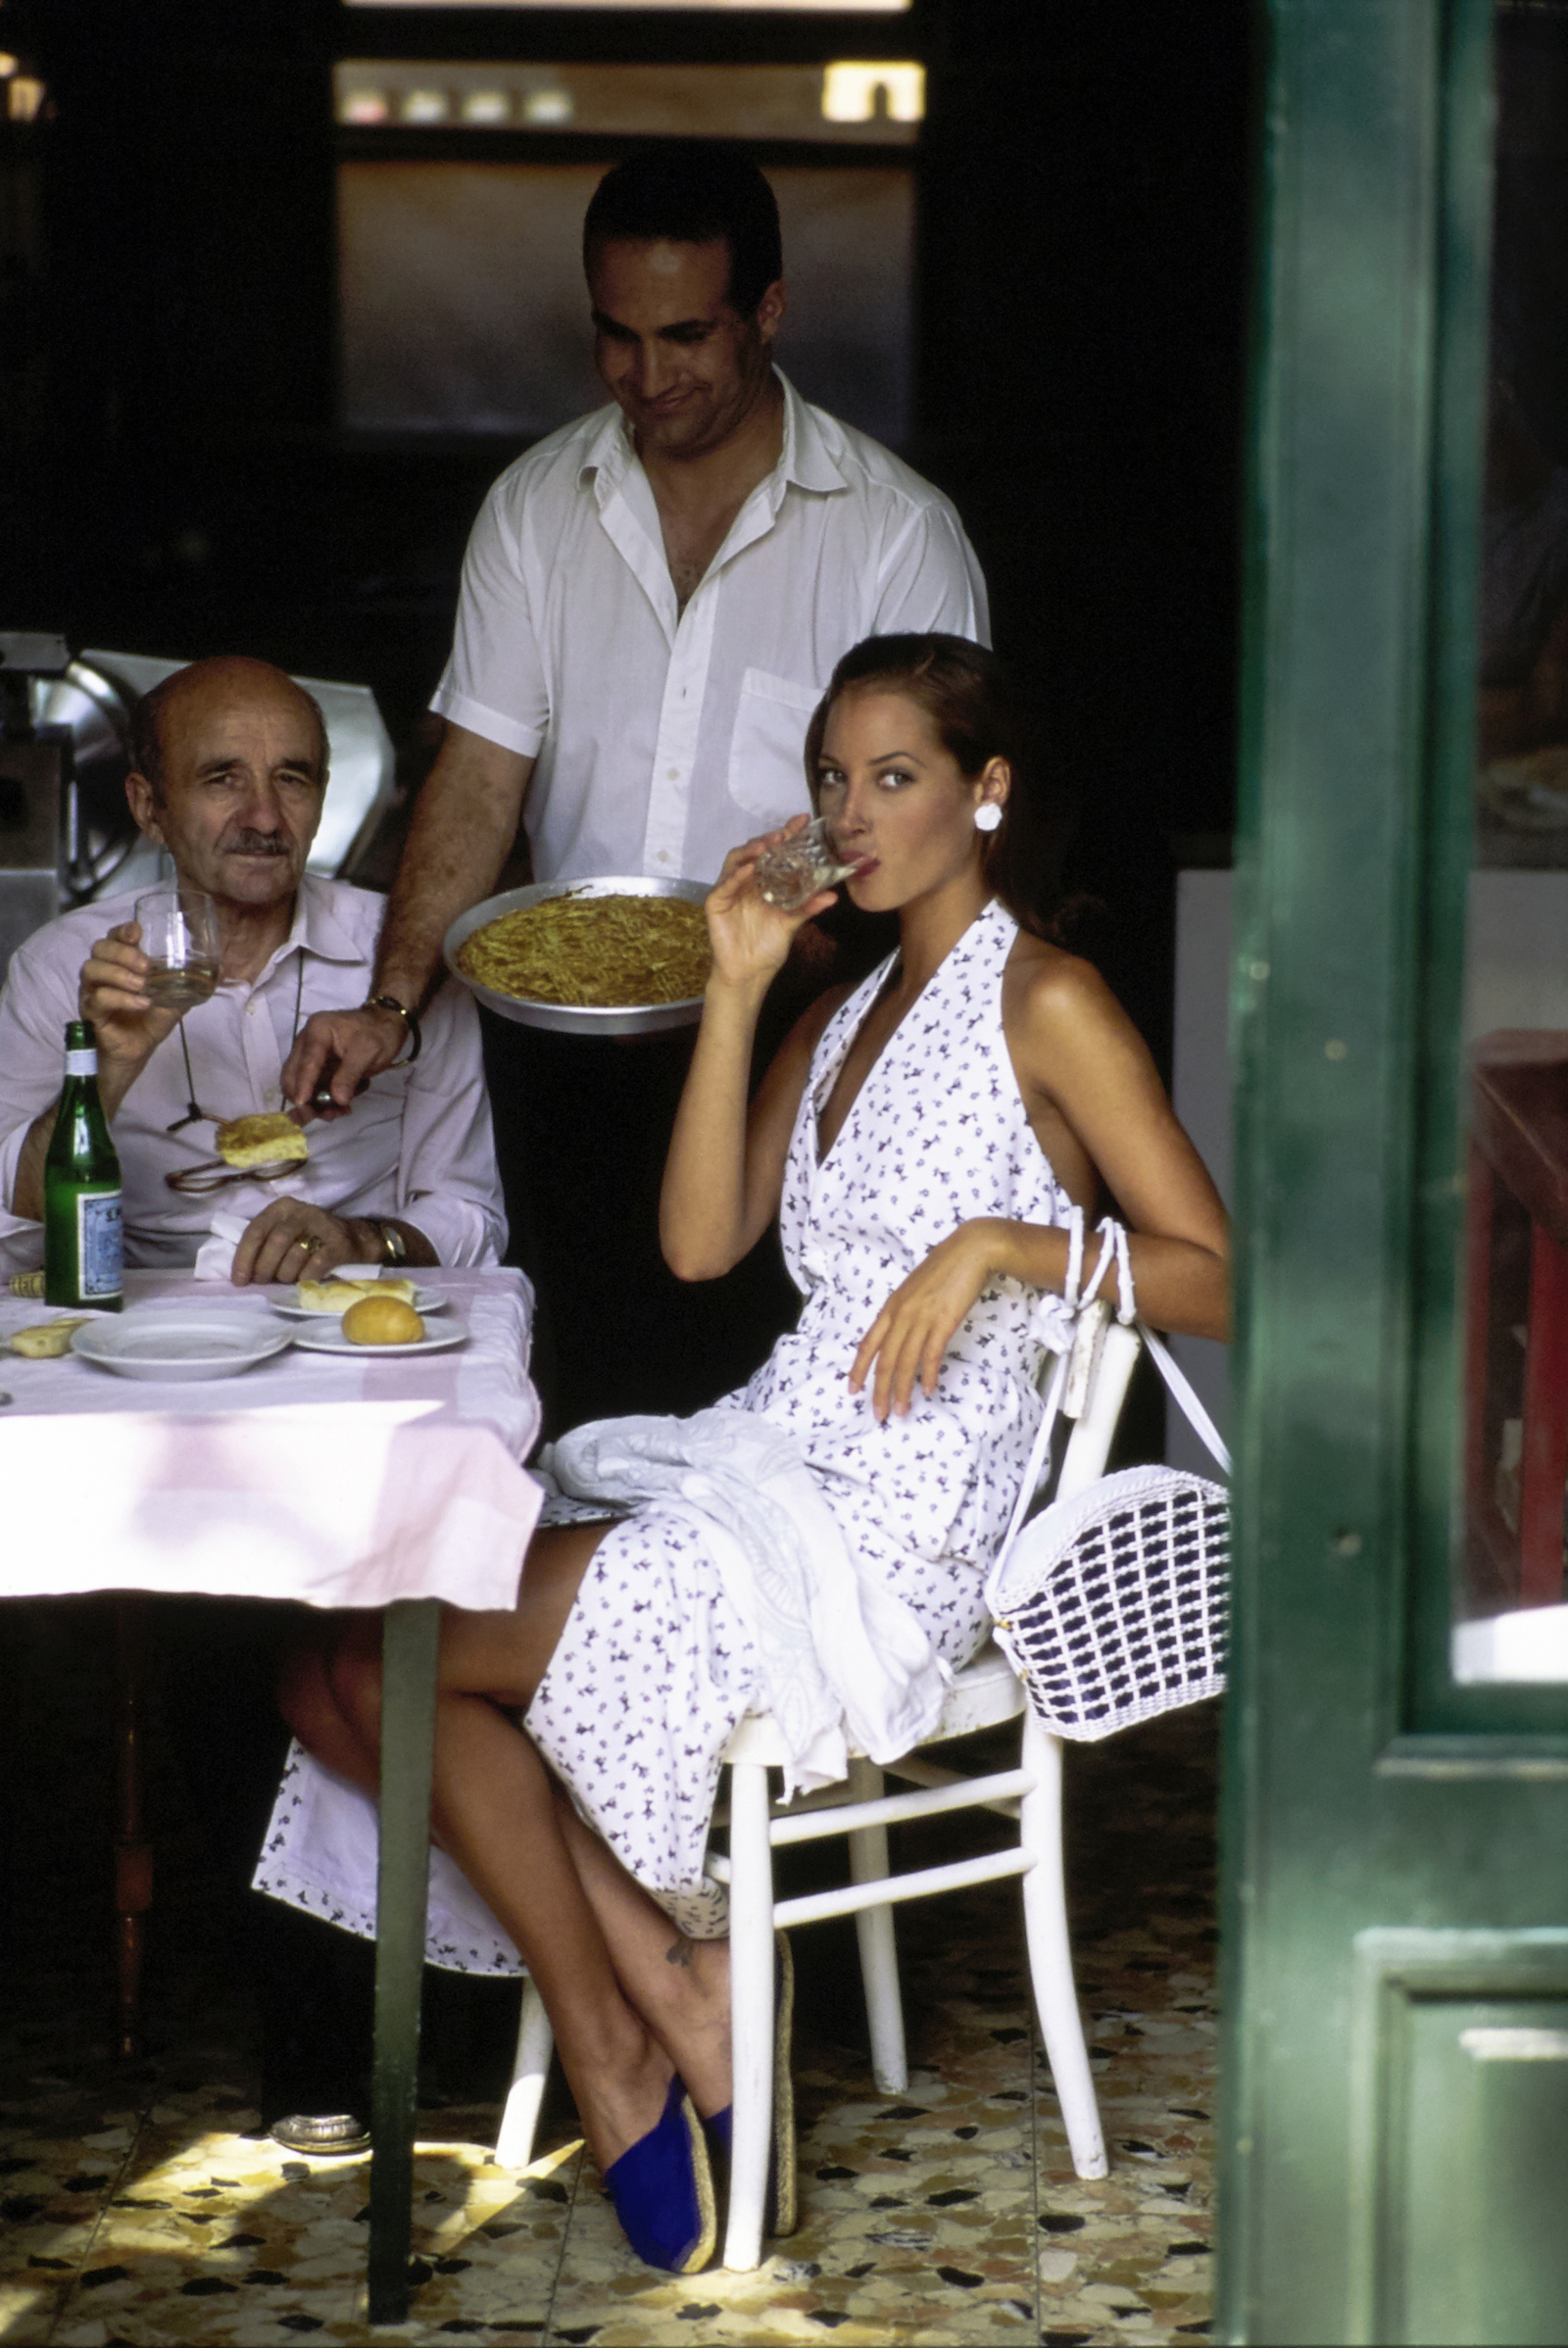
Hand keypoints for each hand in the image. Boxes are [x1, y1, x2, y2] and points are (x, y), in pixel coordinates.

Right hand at [77, 923, 183, 1103]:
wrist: (140, 1049)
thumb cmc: (151, 1019)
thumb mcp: (173, 998)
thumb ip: (186, 982)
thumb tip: (216, 970)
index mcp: (119, 961)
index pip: (114, 936)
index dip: (123, 930)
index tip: (138, 932)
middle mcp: (102, 971)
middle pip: (99, 947)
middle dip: (123, 952)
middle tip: (146, 966)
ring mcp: (92, 989)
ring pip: (92, 969)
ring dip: (118, 973)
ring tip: (142, 985)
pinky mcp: (91, 1010)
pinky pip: (97, 998)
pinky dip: (121, 998)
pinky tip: (141, 1003)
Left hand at [230, 1198, 366, 1286]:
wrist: (353, 1238)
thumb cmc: (309, 1239)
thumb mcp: (284, 1232)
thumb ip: (263, 1245)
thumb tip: (242, 1273)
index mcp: (281, 1208)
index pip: (255, 1230)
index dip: (244, 1257)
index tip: (240, 1280)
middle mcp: (301, 1212)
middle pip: (275, 1243)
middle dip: (264, 1268)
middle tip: (265, 1282)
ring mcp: (322, 1226)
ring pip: (294, 1254)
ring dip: (286, 1274)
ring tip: (287, 1279)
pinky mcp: (339, 1244)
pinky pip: (315, 1264)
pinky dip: (305, 1277)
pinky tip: (304, 1281)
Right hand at [282, 1004, 406, 1114]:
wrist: (384, 1024)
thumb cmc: (378, 1033)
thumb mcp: (369, 1051)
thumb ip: (351, 1074)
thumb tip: (337, 1099)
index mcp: (317, 1031)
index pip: (306, 1062)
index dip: (303, 1086)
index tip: (303, 1106)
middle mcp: (305, 1042)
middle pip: (292, 1076)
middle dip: (306, 1099)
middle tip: (328, 1114)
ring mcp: (308, 1055)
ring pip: (299, 1086)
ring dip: (315, 1103)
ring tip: (340, 1111)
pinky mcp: (315, 1067)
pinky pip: (311, 1088)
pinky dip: (322, 1099)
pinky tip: (342, 1104)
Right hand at [704, 818, 837, 994]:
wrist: (750, 972)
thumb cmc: (768, 945)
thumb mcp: (792, 923)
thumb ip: (808, 907)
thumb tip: (833, 896)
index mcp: (765, 880)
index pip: (776, 851)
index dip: (788, 834)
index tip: (803, 821)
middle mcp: (746, 880)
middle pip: (755, 851)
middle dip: (769, 839)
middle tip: (783, 834)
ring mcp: (729, 889)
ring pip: (736, 860)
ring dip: (751, 851)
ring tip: (766, 846)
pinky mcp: (715, 902)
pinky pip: (724, 884)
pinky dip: (736, 875)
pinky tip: (749, 870)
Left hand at [849, 1222, 1000, 1422]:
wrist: (970, 1250)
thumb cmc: (944, 1268)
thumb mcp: (914, 1289)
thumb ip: (905, 1311)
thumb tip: (901, 1333)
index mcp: (891, 1306)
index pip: (868, 1344)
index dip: (858, 1369)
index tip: (853, 1390)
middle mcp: (901, 1314)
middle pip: (885, 1360)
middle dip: (879, 1390)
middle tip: (878, 1414)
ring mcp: (921, 1317)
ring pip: (905, 1361)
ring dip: (902, 1390)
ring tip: (901, 1410)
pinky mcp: (943, 1321)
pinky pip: (931, 1354)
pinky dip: (928, 1374)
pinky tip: (927, 1390)